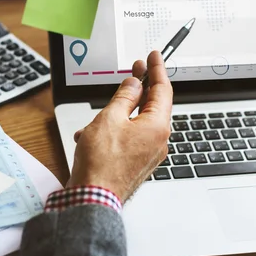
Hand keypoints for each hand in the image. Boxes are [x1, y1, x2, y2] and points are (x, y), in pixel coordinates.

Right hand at [66, 51, 172, 202]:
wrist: (93, 199)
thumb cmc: (101, 164)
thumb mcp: (110, 118)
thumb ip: (124, 97)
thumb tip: (134, 84)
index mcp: (157, 126)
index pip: (163, 90)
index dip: (157, 69)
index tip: (154, 56)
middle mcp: (158, 140)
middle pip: (153, 105)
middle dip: (140, 87)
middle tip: (136, 69)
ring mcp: (149, 153)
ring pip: (137, 122)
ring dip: (119, 113)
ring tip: (99, 114)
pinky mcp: (138, 162)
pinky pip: (130, 138)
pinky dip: (114, 131)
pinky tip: (94, 134)